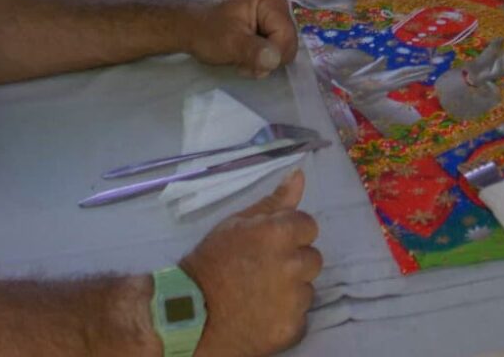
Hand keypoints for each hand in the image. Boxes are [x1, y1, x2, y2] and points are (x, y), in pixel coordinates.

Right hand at [181, 172, 320, 356]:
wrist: (189, 312)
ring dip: (292, 290)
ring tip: (262, 294)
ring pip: (307, 289)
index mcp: (280, 234)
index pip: (308, 226)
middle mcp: (293, 265)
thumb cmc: (211, 262)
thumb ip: (274, 202)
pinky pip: (300, 318)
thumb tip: (299, 175)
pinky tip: (263, 314)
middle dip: (295, 262)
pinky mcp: (291, 328)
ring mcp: (293, 300)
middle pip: (313, 258)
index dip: (291, 234)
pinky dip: (285, 316)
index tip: (272, 245)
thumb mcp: (237, 224)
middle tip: (266, 270)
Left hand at [189, 0, 297, 76]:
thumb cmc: (207, 32)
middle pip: (288, 45)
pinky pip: (277, 51)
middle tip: (243, 62)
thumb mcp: (229, 43)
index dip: (271, 55)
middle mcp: (279, 5)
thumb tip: (274, 59)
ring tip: (242, 58)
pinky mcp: (270, 28)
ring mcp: (275, 17)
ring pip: (283, 51)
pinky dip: (262, 59)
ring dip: (263, 62)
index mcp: (271, 0)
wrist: (190, 29)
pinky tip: (246, 57)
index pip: (286, 37)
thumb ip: (253, 51)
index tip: (247, 62)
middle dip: (267, 59)